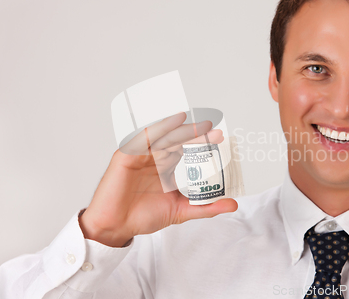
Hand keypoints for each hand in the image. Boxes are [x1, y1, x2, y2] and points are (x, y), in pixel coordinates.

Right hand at [79, 112, 237, 246]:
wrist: (116, 227)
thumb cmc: (142, 216)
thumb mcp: (181, 211)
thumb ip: (205, 207)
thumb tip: (233, 204)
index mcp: (166, 166)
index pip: (186, 149)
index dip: (202, 143)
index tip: (220, 139)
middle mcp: (154, 158)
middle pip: (178, 141)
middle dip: (198, 135)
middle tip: (216, 132)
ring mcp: (140, 155)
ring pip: (165, 137)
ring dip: (184, 131)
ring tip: (202, 127)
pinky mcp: (127, 155)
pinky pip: (144, 138)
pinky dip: (160, 128)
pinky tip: (175, 121)